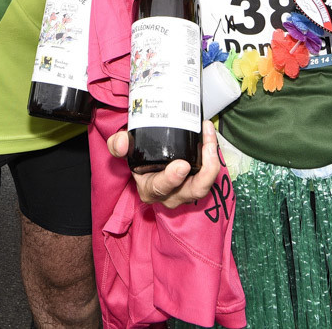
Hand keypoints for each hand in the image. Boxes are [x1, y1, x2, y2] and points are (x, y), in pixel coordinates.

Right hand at [107, 122, 221, 207]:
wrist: (151, 160)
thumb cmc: (140, 159)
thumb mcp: (125, 152)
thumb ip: (117, 145)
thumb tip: (121, 142)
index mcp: (150, 190)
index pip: (160, 189)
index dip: (172, 179)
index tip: (182, 165)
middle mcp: (171, 195)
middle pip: (191, 191)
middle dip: (203, 174)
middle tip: (206, 149)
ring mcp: (188, 191)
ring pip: (206, 185)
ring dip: (213, 162)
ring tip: (211, 139)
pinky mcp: (199, 182)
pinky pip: (210, 174)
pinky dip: (213, 155)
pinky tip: (210, 136)